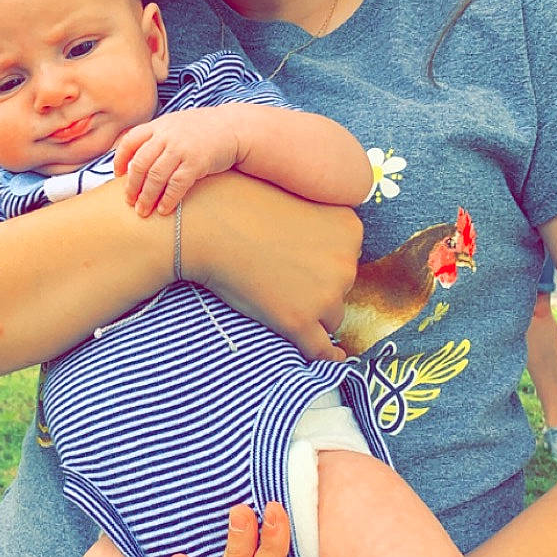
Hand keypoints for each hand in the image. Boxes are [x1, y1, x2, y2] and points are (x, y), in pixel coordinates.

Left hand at [114, 109, 239, 216]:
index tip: (119, 176)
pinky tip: (164, 209)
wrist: (234, 128)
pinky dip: (168, 199)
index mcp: (158, 125)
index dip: (120, 160)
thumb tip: (134, 160)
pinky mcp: (197, 162)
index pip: (130, 141)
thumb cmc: (203, 130)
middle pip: (140, 163)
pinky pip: (176, 184)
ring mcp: (182, 148)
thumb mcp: (175, 124)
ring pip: (156, 176)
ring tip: (143, 210)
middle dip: (132, 185)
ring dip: (147, 197)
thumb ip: (156, 137)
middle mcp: (167, 135)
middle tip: (129, 201)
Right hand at [181, 172, 361, 361]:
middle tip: (281, 274)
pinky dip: (327, 355)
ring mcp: (324, 295)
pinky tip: (332, 357)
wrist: (206, 227)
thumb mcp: (297, 198)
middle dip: (319, 286)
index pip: (348, 256)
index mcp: (349, 228)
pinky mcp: (298, 322)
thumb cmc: (241, 205)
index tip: (301, 259)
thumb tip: (326, 248)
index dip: (323, 260)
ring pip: (332, 316)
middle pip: (342, 287)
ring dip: (313, 313)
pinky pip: (321, 349)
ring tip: (278, 297)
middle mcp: (346, 262)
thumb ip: (321, 220)